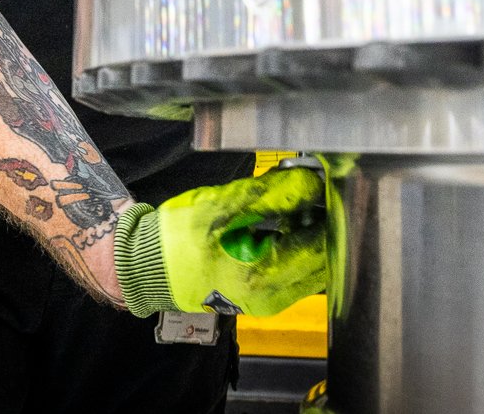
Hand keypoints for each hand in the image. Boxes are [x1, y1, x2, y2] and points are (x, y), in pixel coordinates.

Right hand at [112, 166, 327, 316]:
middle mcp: (274, 295)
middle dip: (326, 222)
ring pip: (315, 265)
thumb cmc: (179, 238)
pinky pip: (300, 271)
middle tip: (318, 190)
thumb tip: (311, 183)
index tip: (330, 185)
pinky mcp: (267, 296)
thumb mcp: (223, 206)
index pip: (321, 244)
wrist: (152, 268)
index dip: (331, 212)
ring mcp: (272, 300)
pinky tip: (289, 222)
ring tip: (301, 203)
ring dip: (314, 233)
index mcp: (263, 274)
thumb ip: (271, 195)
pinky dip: (301, 245)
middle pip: (325, 257)